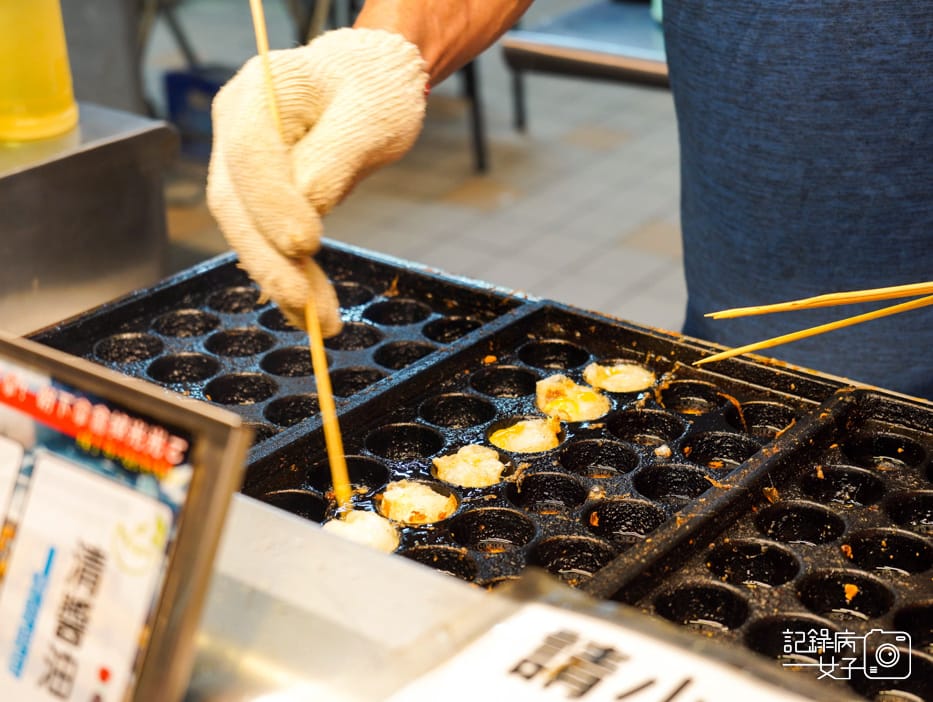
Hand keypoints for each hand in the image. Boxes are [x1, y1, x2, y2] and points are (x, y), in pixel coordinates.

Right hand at [207, 28, 428, 333]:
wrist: (369, 82)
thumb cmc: (374, 88)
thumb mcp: (371, 116)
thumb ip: (335, 158)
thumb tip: (309, 205)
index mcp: (259, 93)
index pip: (250, 154)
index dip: (272, 204)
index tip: (307, 246)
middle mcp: (235, 127)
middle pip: (236, 203)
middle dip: (270, 259)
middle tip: (307, 305)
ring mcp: (240, 163)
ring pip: (246, 230)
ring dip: (280, 278)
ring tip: (320, 320)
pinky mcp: (257, 194)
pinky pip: (264, 238)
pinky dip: (287, 275)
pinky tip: (310, 309)